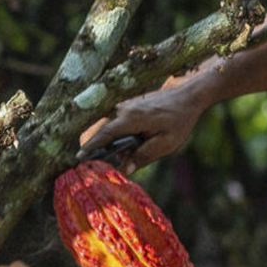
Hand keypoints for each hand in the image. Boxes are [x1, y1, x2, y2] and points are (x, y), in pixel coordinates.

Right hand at [79, 84, 205, 172]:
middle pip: (104, 131)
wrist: (187, 96)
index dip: (91, 147)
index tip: (79, 157)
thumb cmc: (179, 120)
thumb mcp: (165, 143)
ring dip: (110, 142)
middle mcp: (124, 109)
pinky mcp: (129, 105)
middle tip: (94, 164)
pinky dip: (116, 134)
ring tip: (115, 156)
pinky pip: (117, 122)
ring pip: (110, 127)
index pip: (104, 134)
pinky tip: (127, 144)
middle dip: (99, 148)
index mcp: (131, 118)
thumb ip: (143, 156)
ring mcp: (126, 105)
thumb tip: (124, 169)